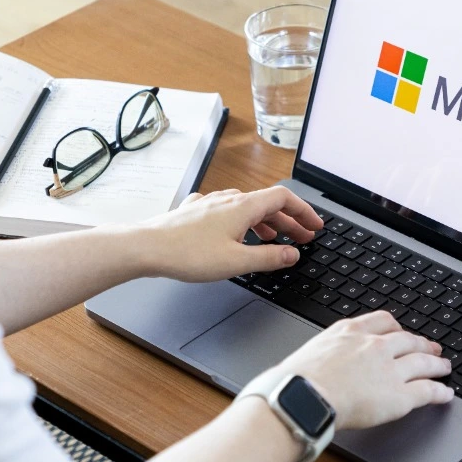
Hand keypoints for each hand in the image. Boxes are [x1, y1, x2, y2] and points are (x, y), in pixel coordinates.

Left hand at [134, 186, 323, 281]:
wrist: (146, 247)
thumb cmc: (188, 253)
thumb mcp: (236, 262)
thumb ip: (269, 258)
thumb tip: (292, 255)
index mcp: (243, 207)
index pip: (284, 199)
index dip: (304, 211)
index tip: (315, 226)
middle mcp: (228, 199)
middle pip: (268, 204)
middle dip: (289, 221)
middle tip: (302, 238)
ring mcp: (210, 203)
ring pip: (247, 207)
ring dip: (266, 222)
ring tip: (274, 239)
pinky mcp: (195, 211)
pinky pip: (227, 211)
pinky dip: (241, 221)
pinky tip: (236, 233)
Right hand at [262, 311, 454, 429]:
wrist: (302, 396)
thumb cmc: (297, 380)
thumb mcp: (312, 351)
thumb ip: (327, 352)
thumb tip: (323, 364)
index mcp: (351, 331)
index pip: (383, 321)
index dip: (397, 328)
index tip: (401, 332)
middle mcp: (375, 346)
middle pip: (408, 340)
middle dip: (422, 344)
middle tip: (431, 347)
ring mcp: (389, 369)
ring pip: (423, 363)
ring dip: (437, 365)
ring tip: (444, 367)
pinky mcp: (399, 395)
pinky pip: (427, 391)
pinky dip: (440, 392)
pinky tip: (446, 394)